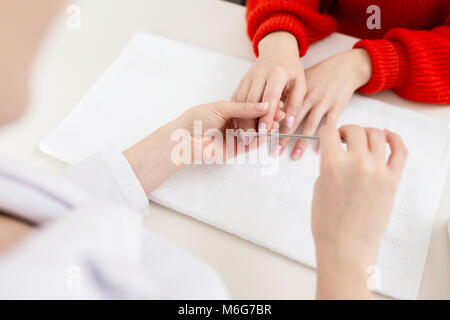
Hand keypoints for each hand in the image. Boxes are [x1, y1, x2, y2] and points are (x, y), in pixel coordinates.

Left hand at [124, 101, 268, 193]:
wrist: (185, 138)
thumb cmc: (197, 119)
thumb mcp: (221, 107)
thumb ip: (243, 107)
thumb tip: (264, 104)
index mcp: (230, 111)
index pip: (251, 107)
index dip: (264, 105)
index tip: (277, 100)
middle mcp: (234, 124)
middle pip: (256, 120)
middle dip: (269, 116)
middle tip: (281, 112)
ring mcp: (236, 137)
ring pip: (256, 133)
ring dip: (267, 127)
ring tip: (276, 122)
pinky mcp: (235, 151)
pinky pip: (251, 145)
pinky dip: (260, 140)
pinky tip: (267, 133)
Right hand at [232, 31, 304, 143]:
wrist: (278, 49)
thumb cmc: (291, 68)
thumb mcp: (300, 84)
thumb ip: (295, 104)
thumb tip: (288, 124)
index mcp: (277, 73)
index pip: (270, 97)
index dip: (266, 115)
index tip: (263, 130)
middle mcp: (260, 73)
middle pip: (251, 101)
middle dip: (249, 121)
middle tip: (250, 138)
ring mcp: (249, 76)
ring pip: (241, 100)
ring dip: (240, 118)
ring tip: (242, 134)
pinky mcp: (242, 80)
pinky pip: (236, 97)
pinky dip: (235, 112)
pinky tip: (237, 124)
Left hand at [279, 49, 371, 159]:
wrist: (345, 66)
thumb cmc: (321, 74)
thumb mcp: (301, 79)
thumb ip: (288, 93)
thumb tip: (272, 109)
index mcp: (297, 90)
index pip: (282, 109)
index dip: (273, 123)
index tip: (265, 136)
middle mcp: (309, 96)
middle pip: (293, 120)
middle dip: (283, 137)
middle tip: (275, 151)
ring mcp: (323, 101)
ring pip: (310, 125)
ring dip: (301, 142)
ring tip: (294, 155)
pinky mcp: (337, 106)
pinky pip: (329, 124)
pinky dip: (324, 137)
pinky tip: (318, 149)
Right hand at [312, 125, 406, 298]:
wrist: (346, 246)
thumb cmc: (327, 222)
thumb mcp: (319, 187)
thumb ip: (329, 165)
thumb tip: (339, 153)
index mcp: (333, 164)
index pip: (330, 132)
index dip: (325, 133)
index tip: (326, 138)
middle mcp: (358, 163)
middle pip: (354, 130)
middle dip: (344, 132)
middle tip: (341, 140)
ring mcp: (378, 171)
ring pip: (377, 135)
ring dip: (366, 133)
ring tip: (360, 141)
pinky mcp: (393, 180)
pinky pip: (400, 151)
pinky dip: (394, 139)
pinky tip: (386, 136)